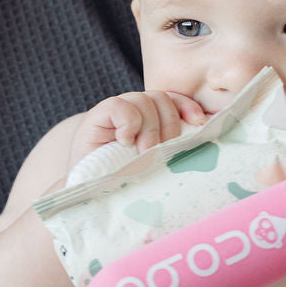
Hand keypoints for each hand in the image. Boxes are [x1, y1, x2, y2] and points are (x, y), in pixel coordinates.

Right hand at [68, 90, 206, 169]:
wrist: (84, 188)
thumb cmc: (122, 181)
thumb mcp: (152, 165)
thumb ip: (170, 152)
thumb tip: (201, 144)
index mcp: (150, 120)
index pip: (174, 100)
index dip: (188, 107)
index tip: (200, 124)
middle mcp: (134, 111)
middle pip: (161, 98)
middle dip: (168, 124)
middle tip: (161, 151)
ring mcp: (115, 112)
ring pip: (143, 100)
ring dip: (148, 127)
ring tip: (143, 152)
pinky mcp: (97, 117)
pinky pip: (119, 106)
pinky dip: (127, 123)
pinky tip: (124, 142)